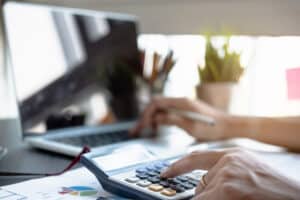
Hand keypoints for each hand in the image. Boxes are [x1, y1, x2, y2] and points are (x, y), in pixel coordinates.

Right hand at [130, 97, 227, 140]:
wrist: (229, 127)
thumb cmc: (214, 128)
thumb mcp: (191, 127)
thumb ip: (173, 120)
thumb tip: (156, 118)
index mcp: (182, 102)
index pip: (156, 104)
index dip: (146, 115)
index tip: (141, 127)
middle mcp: (181, 101)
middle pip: (156, 104)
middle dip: (144, 116)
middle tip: (136, 130)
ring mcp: (183, 105)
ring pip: (160, 108)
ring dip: (150, 118)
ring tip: (143, 130)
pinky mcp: (185, 110)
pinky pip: (167, 112)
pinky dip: (159, 119)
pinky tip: (156, 127)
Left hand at [161, 148, 299, 199]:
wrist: (296, 197)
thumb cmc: (273, 190)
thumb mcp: (246, 173)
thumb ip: (224, 174)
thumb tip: (203, 185)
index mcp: (233, 155)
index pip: (197, 156)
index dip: (179, 165)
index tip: (166, 172)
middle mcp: (228, 161)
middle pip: (201, 183)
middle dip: (208, 195)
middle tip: (233, 195)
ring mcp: (228, 175)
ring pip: (203, 194)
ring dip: (214, 199)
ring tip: (241, 196)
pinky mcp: (228, 189)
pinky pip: (204, 199)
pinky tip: (236, 198)